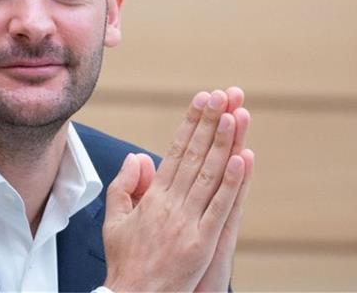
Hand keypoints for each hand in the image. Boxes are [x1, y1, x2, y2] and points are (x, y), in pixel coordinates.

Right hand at [102, 90, 247, 290]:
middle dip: (209, 122)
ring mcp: (188, 223)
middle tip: (222, 94)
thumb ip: (124, 186)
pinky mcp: (203, 244)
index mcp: (152, 198)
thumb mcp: (114, 221)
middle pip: (194, 156)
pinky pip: (220, 208)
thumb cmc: (125, 262)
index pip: (174, 151)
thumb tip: (137, 157)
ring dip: (223, 143)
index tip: (202, 99)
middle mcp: (170, 205)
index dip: (190, 123)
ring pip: (209, 175)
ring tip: (234, 114)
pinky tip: (241, 159)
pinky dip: (232, 183)